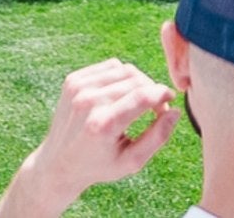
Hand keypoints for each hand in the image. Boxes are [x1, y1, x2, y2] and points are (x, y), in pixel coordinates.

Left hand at [0, 59, 176, 217]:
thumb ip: (158, 137)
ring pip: (124, 70)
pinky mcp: (72, 80)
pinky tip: (120, 95)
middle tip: (155, 109)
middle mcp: (88, 102)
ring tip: (138, 102)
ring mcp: (78, 88)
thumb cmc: (99, 166)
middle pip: (136, 80)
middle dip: (152, 90)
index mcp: (103, 124)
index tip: (170, 101)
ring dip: (138, 82)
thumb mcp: (132, 162)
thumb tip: (175, 111)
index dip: (163, 94)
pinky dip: (121, 77)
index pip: (143, 96)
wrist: (58, 163)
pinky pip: (109, 66)